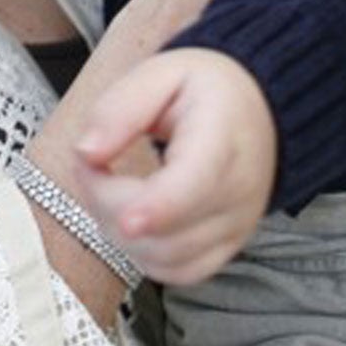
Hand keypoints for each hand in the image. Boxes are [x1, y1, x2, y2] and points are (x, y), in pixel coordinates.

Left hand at [70, 48, 275, 283]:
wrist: (259, 110)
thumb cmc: (207, 91)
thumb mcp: (162, 72)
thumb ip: (120, 109)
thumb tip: (86, 152)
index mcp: (224, 139)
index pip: (197, 185)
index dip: (160, 208)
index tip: (128, 220)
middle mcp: (239, 192)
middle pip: (167, 231)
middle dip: (109, 205)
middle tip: (90, 164)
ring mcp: (236, 226)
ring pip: (165, 258)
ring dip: (119, 232)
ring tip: (110, 187)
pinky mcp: (228, 247)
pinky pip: (179, 272)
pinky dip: (145, 255)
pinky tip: (133, 219)